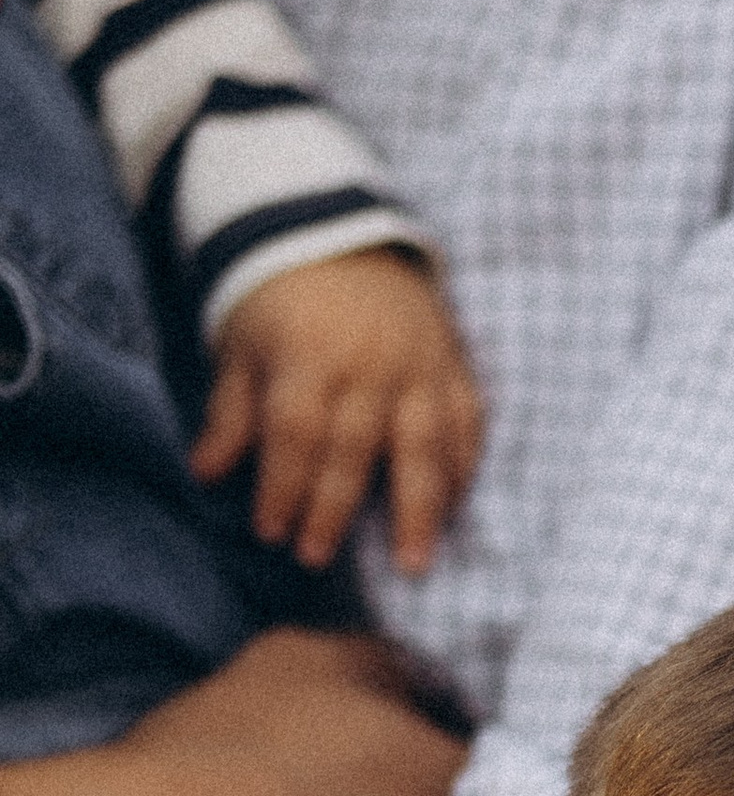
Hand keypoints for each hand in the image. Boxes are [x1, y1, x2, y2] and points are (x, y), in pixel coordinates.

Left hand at [194, 248, 484, 572]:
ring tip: (412, 564)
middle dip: (333, 510)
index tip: (270, 533)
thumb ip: (231, 412)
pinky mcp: (453, 365)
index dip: (283, 488)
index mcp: (310, 353)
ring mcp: (420, 365)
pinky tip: (453, 511)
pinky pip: (466, 424)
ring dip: (420, 512)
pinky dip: (462, 470)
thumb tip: (206, 474)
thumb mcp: (243, 346)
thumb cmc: (279, 297)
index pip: (297, 434)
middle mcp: (370, 362)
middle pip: (355, 449)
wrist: (341, 231)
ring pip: (425, 448)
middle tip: (315, 557)